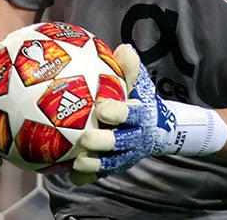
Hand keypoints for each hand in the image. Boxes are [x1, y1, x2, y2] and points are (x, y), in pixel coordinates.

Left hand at [70, 44, 226, 184]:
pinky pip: (101, 175)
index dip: (118, 112)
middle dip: (104, 142)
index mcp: (140, 116)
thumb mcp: (138, 84)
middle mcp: (135, 137)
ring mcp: (126, 155)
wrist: (155, 129)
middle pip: (120, 142)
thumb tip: (124, 49)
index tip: (102, 108)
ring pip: (111, 163)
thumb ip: (130, 69)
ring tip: (77, 162)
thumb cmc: (137, 99)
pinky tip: (71, 175)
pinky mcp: (117, 166)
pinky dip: (87, 176)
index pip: (130, 114)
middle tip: (85, 137)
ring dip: (95, 164)